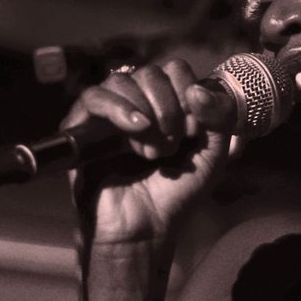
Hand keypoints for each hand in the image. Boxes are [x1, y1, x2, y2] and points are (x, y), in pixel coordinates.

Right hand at [60, 58, 238, 245]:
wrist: (144, 229)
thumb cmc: (176, 194)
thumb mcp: (213, 154)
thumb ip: (219, 117)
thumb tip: (198, 89)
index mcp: (166, 106)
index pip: (175, 71)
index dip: (188, 91)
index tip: (193, 129)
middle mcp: (136, 105)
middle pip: (151, 73)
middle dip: (169, 106)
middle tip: (173, 144)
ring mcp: (107, 115)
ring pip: (122, 80)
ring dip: (146, 112)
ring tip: (153, 151)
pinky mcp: (81, 127)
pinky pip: (94, 97)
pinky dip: (119, 109)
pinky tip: (136, 129)